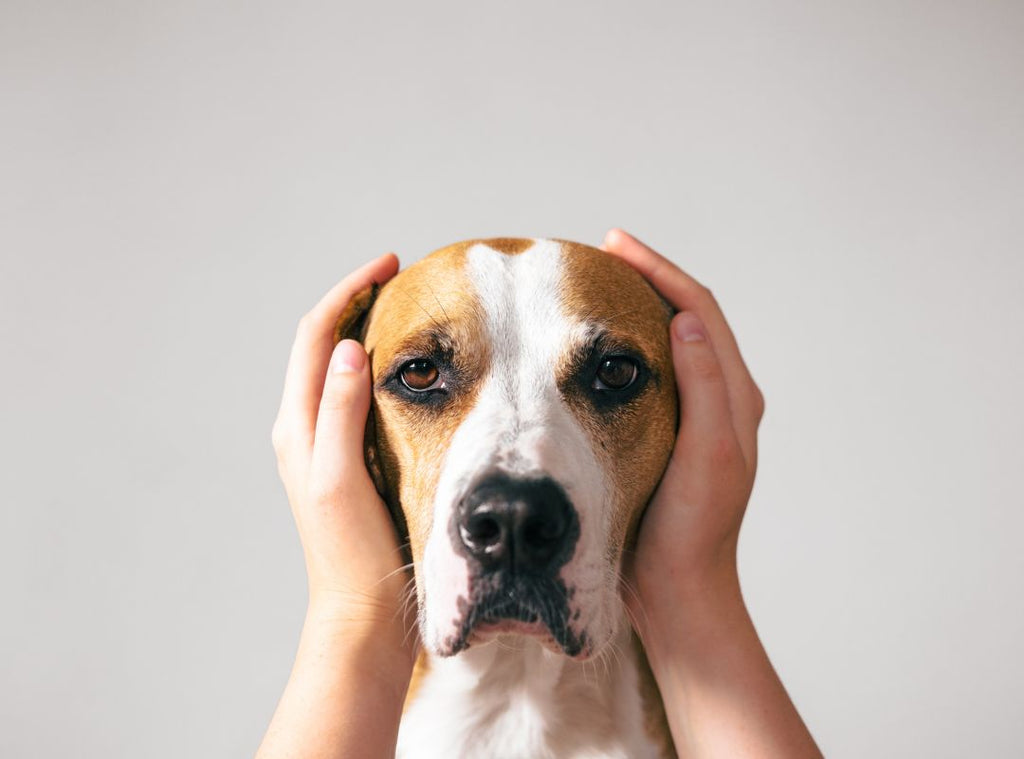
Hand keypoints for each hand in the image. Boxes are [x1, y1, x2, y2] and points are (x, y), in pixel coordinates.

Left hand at [271, 252, 412, 643]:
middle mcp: (303, 430)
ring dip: (363, 331)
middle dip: (355, 302)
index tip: (390, 265)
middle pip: (321, 345)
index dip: (348, 292)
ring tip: (403, 310)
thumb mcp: (343, 478)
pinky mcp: (345, 460)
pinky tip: (407, 371)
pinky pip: (352, 396)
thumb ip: (340, 412)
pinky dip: (374, 367)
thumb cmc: (354, 553)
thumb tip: (347, 349)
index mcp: (297, 427)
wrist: (360, 612)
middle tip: (400, 278)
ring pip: (336, 368)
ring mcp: (322, 445)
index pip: (316, 337)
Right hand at [604, 230, 820, 758]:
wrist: (678, 589)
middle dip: (648, 278)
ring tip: (597, 286)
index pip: (699, 311)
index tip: (615, 245)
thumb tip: (685, 320)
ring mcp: (694, 415)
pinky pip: (649, 372)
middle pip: (686, 316)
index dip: (660, 271)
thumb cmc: (692, 529)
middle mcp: (720, 399)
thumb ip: (706, 387)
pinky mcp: (668, 432)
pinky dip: (625, 346)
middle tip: (602, 253)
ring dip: (637, 307)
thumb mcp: (707, 455)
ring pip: (668, 342)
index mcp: (735, 397)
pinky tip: (594, 347)